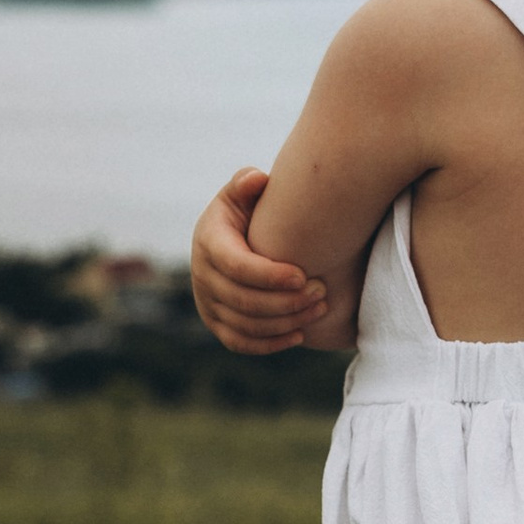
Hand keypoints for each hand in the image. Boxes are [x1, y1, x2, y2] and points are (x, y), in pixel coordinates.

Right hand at [190, 169, 324, 354]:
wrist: (230, 239)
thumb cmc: (246, 211)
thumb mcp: (242, 192)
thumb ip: (247, 183)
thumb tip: (257, 180)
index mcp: (209, 242)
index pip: (236, 266)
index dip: (269, 276)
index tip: (303, 276)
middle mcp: (202, 276)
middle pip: (244, 300)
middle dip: (286, 301)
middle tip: (321, 292)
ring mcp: (207, 303)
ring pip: (245, 324)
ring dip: (285, 321)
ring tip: (320, 308)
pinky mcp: (217, 323)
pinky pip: (240, 342)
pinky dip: (269, 344)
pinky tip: (299, 334)